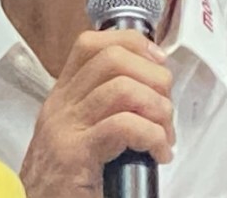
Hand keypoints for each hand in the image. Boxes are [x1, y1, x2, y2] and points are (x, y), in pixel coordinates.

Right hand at [19, 30, 174, 197]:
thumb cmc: (65, 183)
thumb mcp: (80, 134)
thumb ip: (104, 108)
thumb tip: (151, 88)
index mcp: (63, 97)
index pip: (91, 44)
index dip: (132, 43)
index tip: (157, 61)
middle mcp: (61, 106)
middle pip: (112, 58)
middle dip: (153, 76)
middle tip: (165, 107)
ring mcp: (65, 128)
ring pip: (122, 88)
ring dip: (158, 109)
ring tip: (165, 134)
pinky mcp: (75, 155)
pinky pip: (124, 126)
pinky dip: (153, 136)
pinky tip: (158, 153)